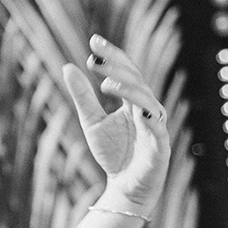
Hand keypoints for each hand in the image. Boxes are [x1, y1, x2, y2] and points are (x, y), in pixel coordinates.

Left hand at [60, 35, 169, 211]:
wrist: (125, 186)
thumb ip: (82, 96)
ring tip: (106, 83)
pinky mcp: (160, 145)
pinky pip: (158, 127)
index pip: (124, 70)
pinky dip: (150, 117)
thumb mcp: (91, 121)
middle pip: (136, 80)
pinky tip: (138, 111)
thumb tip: (67, 66)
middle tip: (96, 58)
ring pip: (148, 100)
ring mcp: (155, 125)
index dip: (112, 55)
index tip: (94, 40)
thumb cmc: (113, 153)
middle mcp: (146, 108)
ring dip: (129, 90)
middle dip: (118, 67)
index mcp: (132, 100)